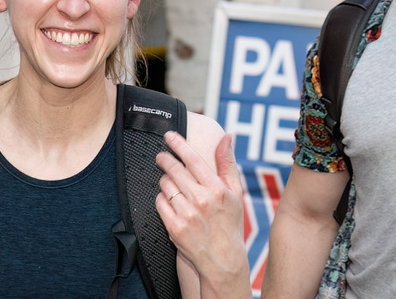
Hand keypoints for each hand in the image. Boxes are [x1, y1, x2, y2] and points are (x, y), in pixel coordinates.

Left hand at [155, 132, 249, 295]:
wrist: (222, 259)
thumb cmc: (229, 223)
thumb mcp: (235, 193)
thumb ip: (227, 164)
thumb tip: (227, 137)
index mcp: (217, 189)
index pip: (192, 159)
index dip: (178, 144)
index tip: (169, 135)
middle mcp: (201, 200)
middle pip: (174, 169)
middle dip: (164, 159)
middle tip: (161, 156)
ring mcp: (186, 214)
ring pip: (165, 184)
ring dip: (165, 180)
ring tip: (172, 184)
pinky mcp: (174, 227)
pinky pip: (159, 202)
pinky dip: (161, 198)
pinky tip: (170, 201)